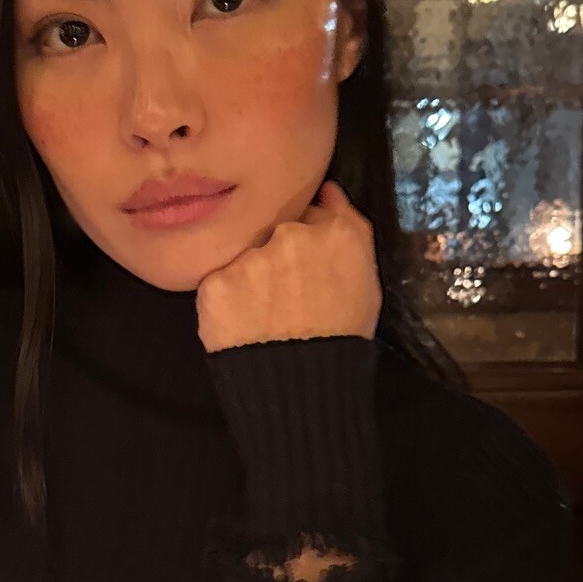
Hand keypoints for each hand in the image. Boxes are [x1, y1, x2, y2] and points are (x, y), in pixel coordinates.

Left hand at [195, 179, 382, 352]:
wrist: (301, 390)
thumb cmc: (344, 337)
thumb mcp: (367, 282)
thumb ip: (349, 228)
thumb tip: (327, 191)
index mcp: (338, 233)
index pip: (315, 212)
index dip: (311, 236)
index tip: (308, 260)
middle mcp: (291, 235)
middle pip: (277, 230)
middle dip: (279, 251)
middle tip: (285, 291)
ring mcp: (250, 258)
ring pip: (245, 254)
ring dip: (251, 274)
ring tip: (263, 312)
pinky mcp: (215, 283)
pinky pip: (220, 281)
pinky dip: (227, 298)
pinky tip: (242, 322)